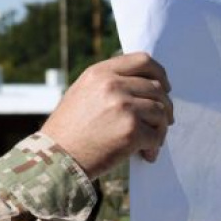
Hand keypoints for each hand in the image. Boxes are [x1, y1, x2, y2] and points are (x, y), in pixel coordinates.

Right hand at [41, 52, 173, 178]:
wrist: (56, 159)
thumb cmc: (68, 130)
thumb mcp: (82, 93)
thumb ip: (108, 83)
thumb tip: (143, 84)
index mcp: (100, 73)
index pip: (143, 61)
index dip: (159, 74)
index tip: (164, 88)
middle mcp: (112, 85)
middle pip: (156, 89)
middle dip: (164, 106)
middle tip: (163, 122)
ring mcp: (123, 107)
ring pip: (160, 111)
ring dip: (160, 128)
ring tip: (150, 142)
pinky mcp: (131, 131)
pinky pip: (157, 135)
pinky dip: (154, 146)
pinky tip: (146, 154)